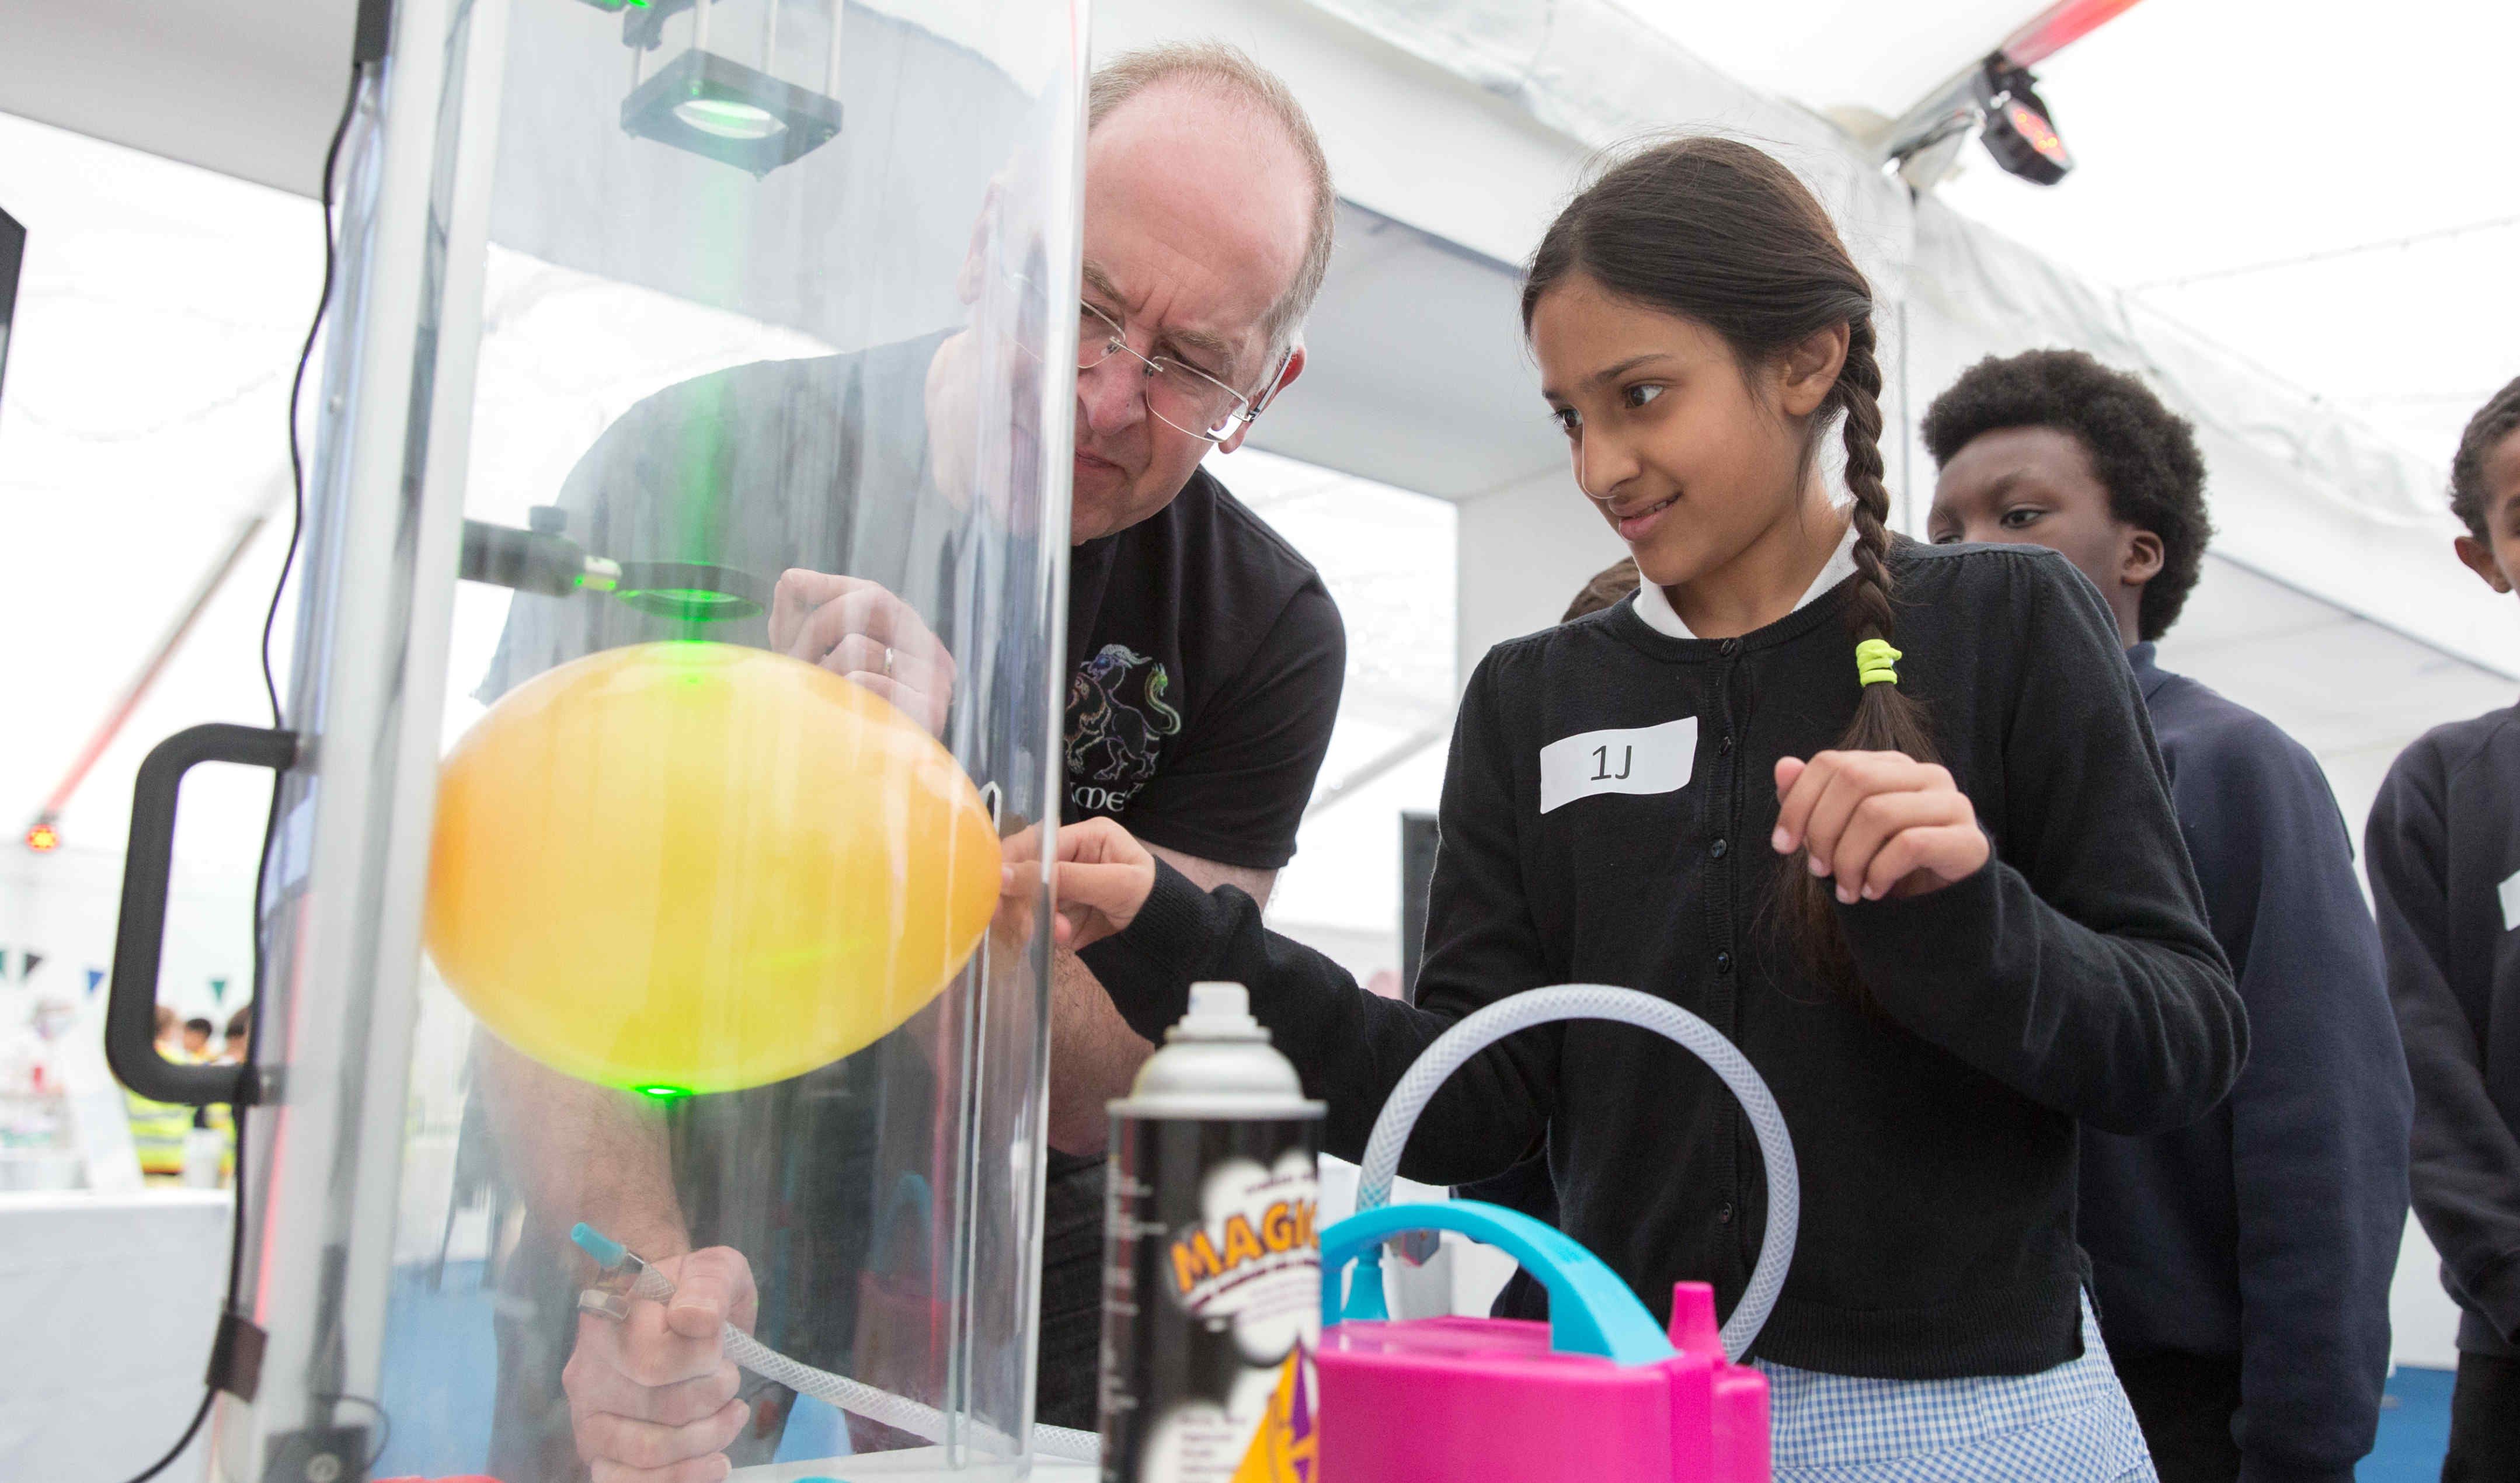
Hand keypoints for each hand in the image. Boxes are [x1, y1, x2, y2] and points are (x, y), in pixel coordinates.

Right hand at [563, 1246, 756, 1482]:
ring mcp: (590, 1417)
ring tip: (732, 1416)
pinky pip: (627, 1481)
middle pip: (658, 1408)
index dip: (703, 1358)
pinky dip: (680, 1478)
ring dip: (706, 1439)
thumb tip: (695, 1320)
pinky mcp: (602, 1452)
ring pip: (647, 1453)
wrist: (677, 1316)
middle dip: (712, 1396)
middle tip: (730, 1378)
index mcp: (608, 1320)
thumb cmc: (695, 1294)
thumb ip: (709, 1285)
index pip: (654, 1359)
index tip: (720, 1343)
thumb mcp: (714, 1270)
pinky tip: (716, 1462)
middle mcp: (588, 1372)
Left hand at [769, 571, 956, 735]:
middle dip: (817, 626)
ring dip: (825, 672)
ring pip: (858, 646)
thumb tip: (789, 579)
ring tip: (825, 699)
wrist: (859, 788)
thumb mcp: (809, 663)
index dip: (831, 585)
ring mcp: (933, 682)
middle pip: (867, 605)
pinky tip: (844, 717)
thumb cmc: (833, 718)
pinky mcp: (926, 711)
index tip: (791, 582)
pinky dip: (843, 696)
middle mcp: (929, 655)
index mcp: (909, 642)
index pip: (873, 595)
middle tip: (794, 656)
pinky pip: (866, 680)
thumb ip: (798, 621)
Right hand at [1002, 817, 1157, 951]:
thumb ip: (1063, 877)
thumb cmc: (1151, 895)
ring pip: (1026, 900)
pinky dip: (1041, 933)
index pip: (1035, 843)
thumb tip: (1004, 874)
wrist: (1169, 934)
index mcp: (1083, 837)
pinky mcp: (1061, 914)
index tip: (999, 887)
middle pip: (1023, 871)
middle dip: (1023, 898)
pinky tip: (1062, 939)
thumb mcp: (1113, 883)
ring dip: (1034, 919)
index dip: (1013, 863)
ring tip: (1063, 934)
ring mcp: (1062, 888)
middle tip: (1024, 922)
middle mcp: (1067, 858)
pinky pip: (1037, 921)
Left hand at [1771, 750, 1987, 903]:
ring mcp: (1952, 804)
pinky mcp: (1969, 841)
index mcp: (1892, 765)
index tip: (1782, 845)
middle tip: (1817, 869)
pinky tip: (1872, 891)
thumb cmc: (1883, 863)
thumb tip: (1783, 766)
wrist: (1940, 907)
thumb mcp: (1839, 834)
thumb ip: (1812, 800)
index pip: (1832, 762)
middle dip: (1822, 830)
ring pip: (1878, 813)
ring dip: (1849, 859)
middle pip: (1854, 780)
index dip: (1797, 803)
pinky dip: (1879, 872)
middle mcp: (1926, 774)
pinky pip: (1910, 844)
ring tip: (1845, 889)